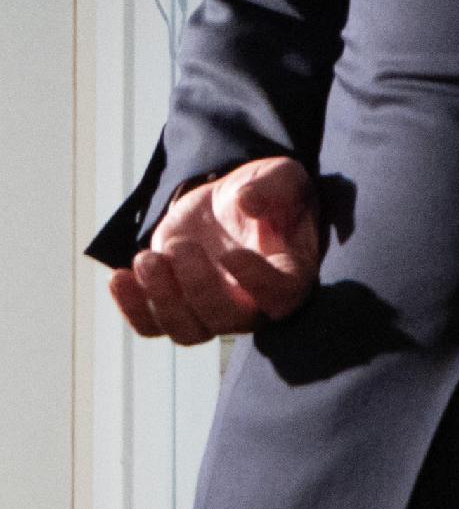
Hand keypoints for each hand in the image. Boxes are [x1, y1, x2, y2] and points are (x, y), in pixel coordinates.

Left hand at [108, 154, 319, 344]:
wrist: (230, 204)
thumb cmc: (267, 193)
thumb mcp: (278, 177)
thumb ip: (270, 187)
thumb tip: (247, 202)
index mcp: (289, 274)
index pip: (280, 295)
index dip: (256, 282)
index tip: (232, 255)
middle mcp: (254, 303)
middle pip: (227, 320)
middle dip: (197, 286)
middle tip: (180, 246)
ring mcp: (212, 310)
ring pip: (188, 331)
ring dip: (161, 299)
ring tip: (145, 259)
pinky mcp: (176, 305)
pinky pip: (151, 326)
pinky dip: (131, 307)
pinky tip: (119, 277)